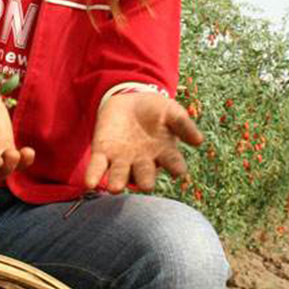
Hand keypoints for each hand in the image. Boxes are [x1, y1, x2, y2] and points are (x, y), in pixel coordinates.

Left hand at [87, 92, 202, 193]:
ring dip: (117, 181)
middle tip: (146, 186)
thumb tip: (199, 141)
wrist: (128, 99)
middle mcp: (144, 162)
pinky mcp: (103, 152)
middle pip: (145, 174)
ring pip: (120, 174)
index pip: (173, 163)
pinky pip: (98, 166)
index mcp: (164, 153)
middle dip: (145, 180)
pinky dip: (94, 174)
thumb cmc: (155, 109)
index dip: (176, 168)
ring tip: (115, 188)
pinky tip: (90, 182)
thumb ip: (183, 124)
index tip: (179, 171)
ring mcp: (122, 159)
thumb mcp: (171, 111)